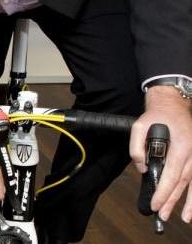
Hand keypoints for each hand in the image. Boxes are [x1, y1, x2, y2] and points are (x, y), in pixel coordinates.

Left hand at [130, 86, 191, 222]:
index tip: (155, 204)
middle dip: (173, 201)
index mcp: (181, 146)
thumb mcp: (139, 126)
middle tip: (163, 215)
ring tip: (184, 218)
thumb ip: (136, 148)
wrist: (173, 103)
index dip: (164, 192)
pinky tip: (191, 204)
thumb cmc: (156, 115)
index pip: (172, 175)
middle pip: (184, 183)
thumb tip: (141, 168)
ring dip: (190, 203)